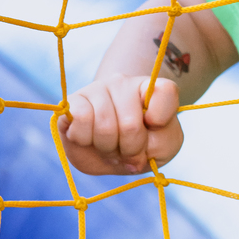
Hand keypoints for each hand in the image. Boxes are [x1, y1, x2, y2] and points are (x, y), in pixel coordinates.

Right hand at [58, 74, 183, 175]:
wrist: (110, 155)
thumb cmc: (142, 147)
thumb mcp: (163, 148)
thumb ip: (161, 141)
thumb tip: (131, 130)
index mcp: (152, 89)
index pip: (166, 91)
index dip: (161, 120)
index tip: (154, 131)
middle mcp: (124, 83)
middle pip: (130, 125)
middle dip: (129, 149)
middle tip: (127, 150)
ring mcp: (97, 89)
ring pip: (104, 125)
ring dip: (107, 148)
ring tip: (109, 146)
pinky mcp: (73, 101)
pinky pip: (80, 118)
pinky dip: (84, 139)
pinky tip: (89, 138)